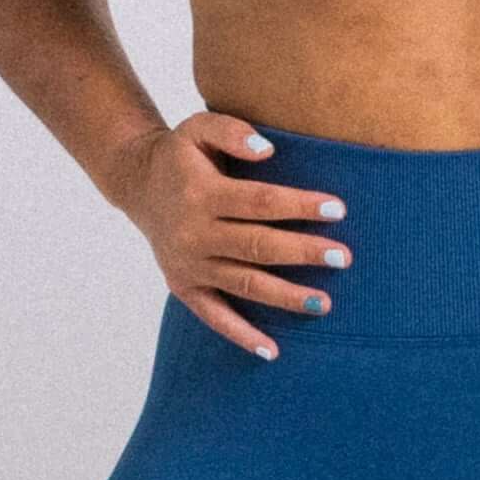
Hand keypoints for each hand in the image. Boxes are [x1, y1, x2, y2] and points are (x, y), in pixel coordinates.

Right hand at [119, 111, 347, 360]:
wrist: (137, 184)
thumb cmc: (180, 155)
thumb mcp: (198, 128)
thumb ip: (232, 132)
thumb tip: (268, 151)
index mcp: (202, 194)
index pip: (259, 202)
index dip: (299, 206)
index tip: (337, 209)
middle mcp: (194, 233)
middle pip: (257, 247)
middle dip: (303, 253)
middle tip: (343, 258)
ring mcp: (189, 265)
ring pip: (243, 284)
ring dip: (284, 297)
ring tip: (324, 304)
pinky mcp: (183, 287)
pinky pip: (214, 316)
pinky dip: (241, 335)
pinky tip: (272, 351)